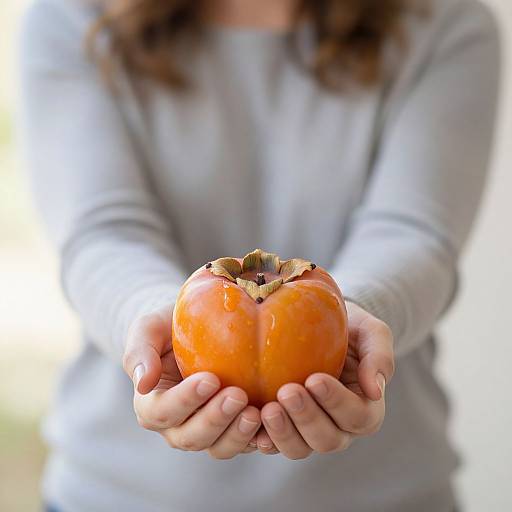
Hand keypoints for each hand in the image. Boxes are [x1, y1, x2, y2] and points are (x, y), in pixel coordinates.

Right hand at [122, 306, 260, 458]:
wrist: (198, 328)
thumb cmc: (170, 326)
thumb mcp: (149, 328)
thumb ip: (139, 352)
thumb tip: (143, 384)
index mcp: (152, 404)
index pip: (163, 412)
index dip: (185, 401)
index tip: (210, 379)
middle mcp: (177, 425)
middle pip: (191, 437)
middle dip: (215, 419)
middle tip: (238, 395)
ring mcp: (207, 430)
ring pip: (218, 447)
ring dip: (237, 434)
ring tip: (256, 412)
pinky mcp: (233, 429)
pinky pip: (245, 444)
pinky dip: (259, 440)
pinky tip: (272, 427)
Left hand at [257, 301, 394, 458]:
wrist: (321, 326)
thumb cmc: (350, 329)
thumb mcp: (371, 332)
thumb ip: (379, 356)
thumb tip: (376, 390)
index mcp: (365, 409)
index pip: (357, 416)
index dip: (336, 402)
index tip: (315, 379)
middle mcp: (339, 427)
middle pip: (327, 439)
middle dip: (306, 417)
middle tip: (286, 391)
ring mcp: (309, 431)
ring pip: (300, 448)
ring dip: (283, 432)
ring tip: (266, 408)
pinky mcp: (284, 428)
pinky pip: (273, 443)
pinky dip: (262, 437)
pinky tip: (250, 420)